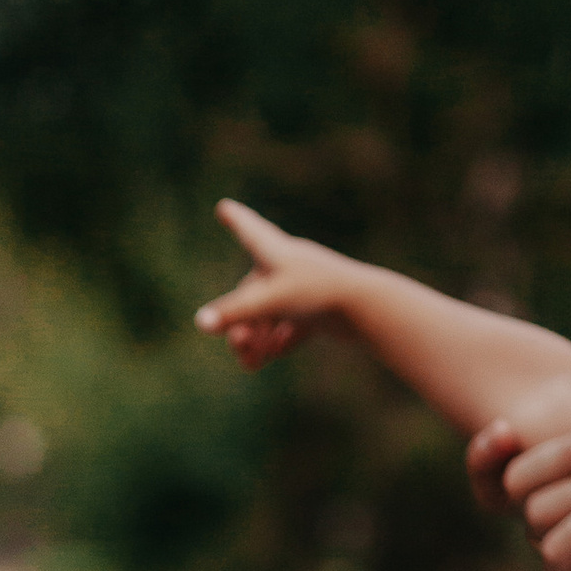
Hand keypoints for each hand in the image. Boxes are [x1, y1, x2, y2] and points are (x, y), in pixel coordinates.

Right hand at [191, 199, 354, 370]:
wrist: (370, 309)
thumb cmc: (318, 293)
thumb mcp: (269, 302)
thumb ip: (233, 313)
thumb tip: (201, 322)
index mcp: (276, 251)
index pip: (250, 231)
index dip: (237, 220)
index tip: (224, 207)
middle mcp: (290, 265)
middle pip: (252, 291)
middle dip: (241, 323)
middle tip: (240, 347)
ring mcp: (306, 287)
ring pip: (271, 312)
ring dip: (258, 338)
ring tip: (253, 363)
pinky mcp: (321, 308)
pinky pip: (293, 323)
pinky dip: (281, 340)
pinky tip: (278, 353)